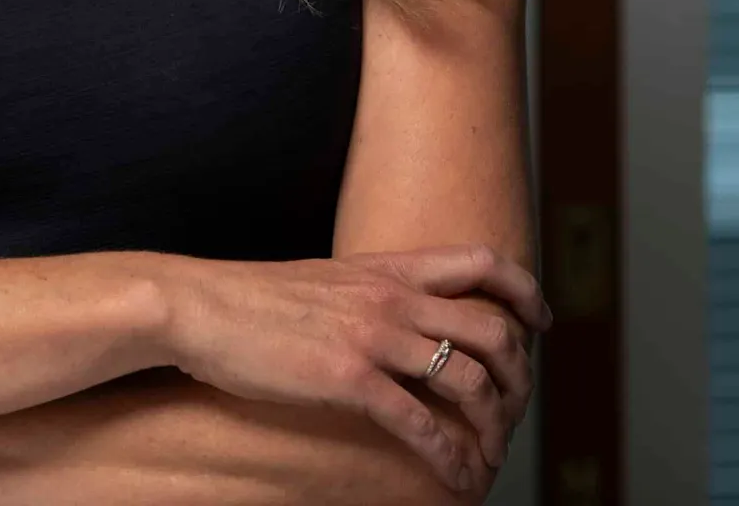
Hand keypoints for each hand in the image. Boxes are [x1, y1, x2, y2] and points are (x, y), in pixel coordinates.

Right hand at [162, 245, 547, 493]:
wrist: (199, 305)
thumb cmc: (251, 299)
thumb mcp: (324, 282)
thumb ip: (366, 293)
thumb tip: (393, 317)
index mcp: (385, 266)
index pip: (479, 260)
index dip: (523, 291)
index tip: (539, 322)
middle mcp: (390, 294)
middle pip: (493, 324)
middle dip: (521, 372)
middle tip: (520, 405)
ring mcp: (372, 335)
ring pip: (470, 376)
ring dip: (494, 423)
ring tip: (492, 452)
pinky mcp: (348, 377)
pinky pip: (422, 423)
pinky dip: (451, 456)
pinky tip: (457, 477)